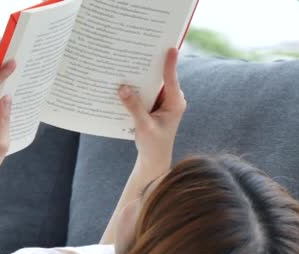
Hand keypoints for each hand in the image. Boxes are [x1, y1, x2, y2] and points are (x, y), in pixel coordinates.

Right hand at [119, 48, 186, 169]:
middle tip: (141, 49)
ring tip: (128, 61)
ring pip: (151, 84)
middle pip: (161, 78)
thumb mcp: (143, 126)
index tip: (171, 48)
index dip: (170, 64)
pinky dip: (136, 88)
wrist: (154, 160)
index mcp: (175, 104)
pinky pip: (145, 92)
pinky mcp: (154, 105)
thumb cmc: (153, 145)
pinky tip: (124, 81)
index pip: (172, 80)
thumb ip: (134, 107)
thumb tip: (122, 88)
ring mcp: (163, 102)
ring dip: (140, 76)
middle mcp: (172, 99)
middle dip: (150, 66)